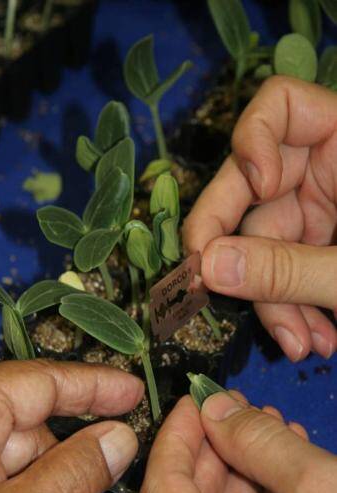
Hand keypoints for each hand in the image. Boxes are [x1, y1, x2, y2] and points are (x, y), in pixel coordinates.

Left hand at [141, 392, 336, 492]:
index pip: (163, 490)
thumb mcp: (319, 489)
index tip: (196, 399)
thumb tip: (213, 407)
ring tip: (273, 427)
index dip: (176, 436)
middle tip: (241, 406)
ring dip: (246, 466)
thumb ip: (258, 441)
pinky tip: (289, 463)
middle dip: (218, 446)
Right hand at [183, 76, 336, 361]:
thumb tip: (206, 268)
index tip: (255, 191)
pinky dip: (293, 309)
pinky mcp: (321, 249)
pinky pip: (284, 272)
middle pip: (252, 192)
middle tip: (211, 290)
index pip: (279, 108)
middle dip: (241, 251)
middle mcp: (325, 169)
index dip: (251, 144)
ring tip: (304, 345)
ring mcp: (321, 211)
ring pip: (265, 245)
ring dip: (275, 301)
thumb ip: (287, 270)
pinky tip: (316, 340)